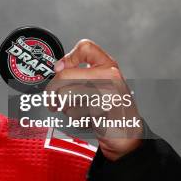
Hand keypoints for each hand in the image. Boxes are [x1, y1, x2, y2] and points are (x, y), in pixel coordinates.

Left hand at [47, 39, 142, 160]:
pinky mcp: (102, 111)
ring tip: (77, 110)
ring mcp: (107, 92)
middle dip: (52, 91)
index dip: (68, 57)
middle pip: (65, 75)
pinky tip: (86, 118)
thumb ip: (82, 72)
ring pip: (65, 95)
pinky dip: (74, 118)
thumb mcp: (102, 83)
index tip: (60, 68)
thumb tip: (58, 68)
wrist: (128, 134)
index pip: (85, 47)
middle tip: (51, 100)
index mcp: (109, 66)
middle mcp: (110, 76)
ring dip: (64, 107)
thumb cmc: (111, 109)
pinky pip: (73, 112)